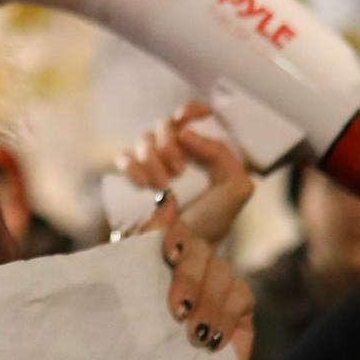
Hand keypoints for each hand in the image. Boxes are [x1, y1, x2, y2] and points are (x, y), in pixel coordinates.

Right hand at [118, 101, 254, 247]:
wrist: (182, 250)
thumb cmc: (212, 222)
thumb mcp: (236, 188)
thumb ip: (224, 154)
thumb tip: (186, 133)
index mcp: (206, 150)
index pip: (198, 113)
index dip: (190, 108)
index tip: (183, 117)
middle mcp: (179, 152)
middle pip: (166, 124)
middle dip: (169, 144)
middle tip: (178, 171)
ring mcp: (153, 163)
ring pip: (144, 139)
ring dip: (152, 159)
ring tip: (161, 186)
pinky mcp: (131, 176)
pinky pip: (123, 156)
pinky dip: (132, 166)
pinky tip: (142, 184)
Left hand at [138, 193, 254, 359]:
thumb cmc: (138, 336)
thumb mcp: (132, 291)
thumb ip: (142, 247)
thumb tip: (164, 201)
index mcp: (166, 256)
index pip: (176, 230)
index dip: (176, 235)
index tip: (170, 254)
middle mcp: (195, 264)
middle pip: (201, 251)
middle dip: (189, 278)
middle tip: (177, 309)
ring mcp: (221, 285)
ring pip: (223, 274)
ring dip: (208, 304)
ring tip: (192, 332)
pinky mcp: (241, 309)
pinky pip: (242, 298)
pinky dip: (225, 317)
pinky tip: (210, 339)